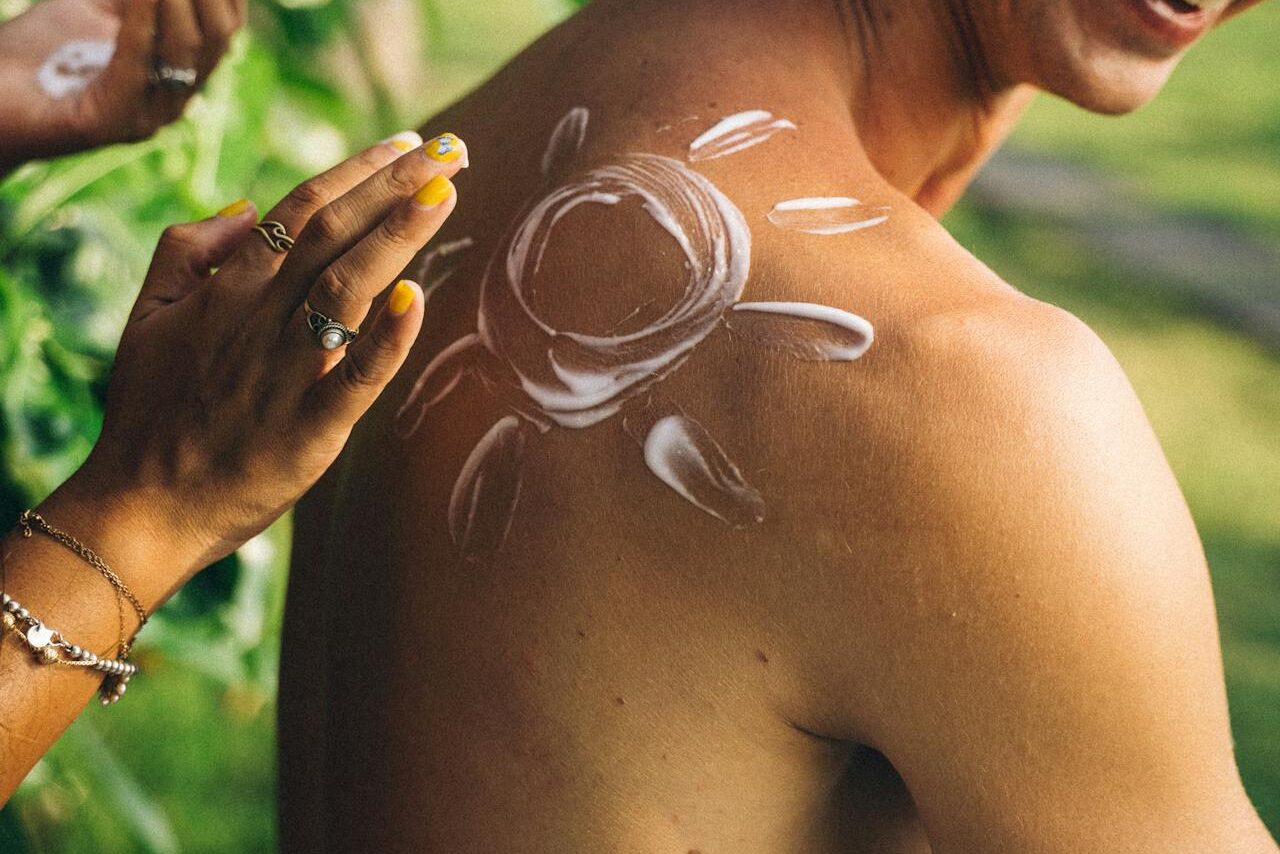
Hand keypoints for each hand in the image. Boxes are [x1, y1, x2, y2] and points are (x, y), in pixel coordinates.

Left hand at [0, 0, 244, 172]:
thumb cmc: (40, 52)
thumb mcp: (97, 6)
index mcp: (181, 72)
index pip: (225, 24)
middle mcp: (175, 98)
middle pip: (218, 36)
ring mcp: (148, 115)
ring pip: (187, 49)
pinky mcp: (112, 122)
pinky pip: (137, 63)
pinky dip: (141, 19)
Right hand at [46, 131, 466, 607]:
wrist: (141, 507)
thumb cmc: (149, 413)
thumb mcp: (146, 315)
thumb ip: (188, 249)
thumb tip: (247, 206)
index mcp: (226, 289)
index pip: (300, 208)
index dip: (357, 171)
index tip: (406, 144)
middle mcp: (258, 319)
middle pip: (334, 233)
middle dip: (395, 186)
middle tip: (450, 151)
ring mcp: (284, 372)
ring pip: (347, 288)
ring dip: (399, 236)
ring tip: (446, 194)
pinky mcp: (308, 429)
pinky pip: (354, 377)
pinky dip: (386, 338)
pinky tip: (417, 299)